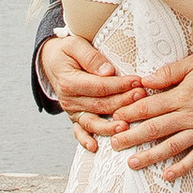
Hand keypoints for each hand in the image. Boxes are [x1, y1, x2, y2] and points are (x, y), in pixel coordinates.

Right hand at [38, 28, 148, 156]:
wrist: (51, 62)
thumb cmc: (66, 52)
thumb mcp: (75, 45)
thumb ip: (91, 57)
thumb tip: (108, 71)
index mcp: (69, 82)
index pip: (100, 86)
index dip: (120, 85)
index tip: (137, 82)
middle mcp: (69, 99)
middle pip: (100, 105)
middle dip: (123, 102)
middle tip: (141, 98)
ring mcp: (72, 111)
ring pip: (93, 121)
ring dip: (110, 126)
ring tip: (126, 127)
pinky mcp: (74, 117)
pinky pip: (78, 131)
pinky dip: (85, 140)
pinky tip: (95, 147)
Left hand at [104, 50, 192, 178]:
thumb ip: (169, 73)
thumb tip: (145, 81)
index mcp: (183, 96)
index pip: (150, 107)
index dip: (130, 113)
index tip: (116, 118)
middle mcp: (190, 116)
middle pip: (155, 129)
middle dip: (132, 137)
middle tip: (114, 143)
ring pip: (171, 147)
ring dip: (150, 156)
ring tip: (132, 163)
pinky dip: (181, 168)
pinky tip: (167, 175)